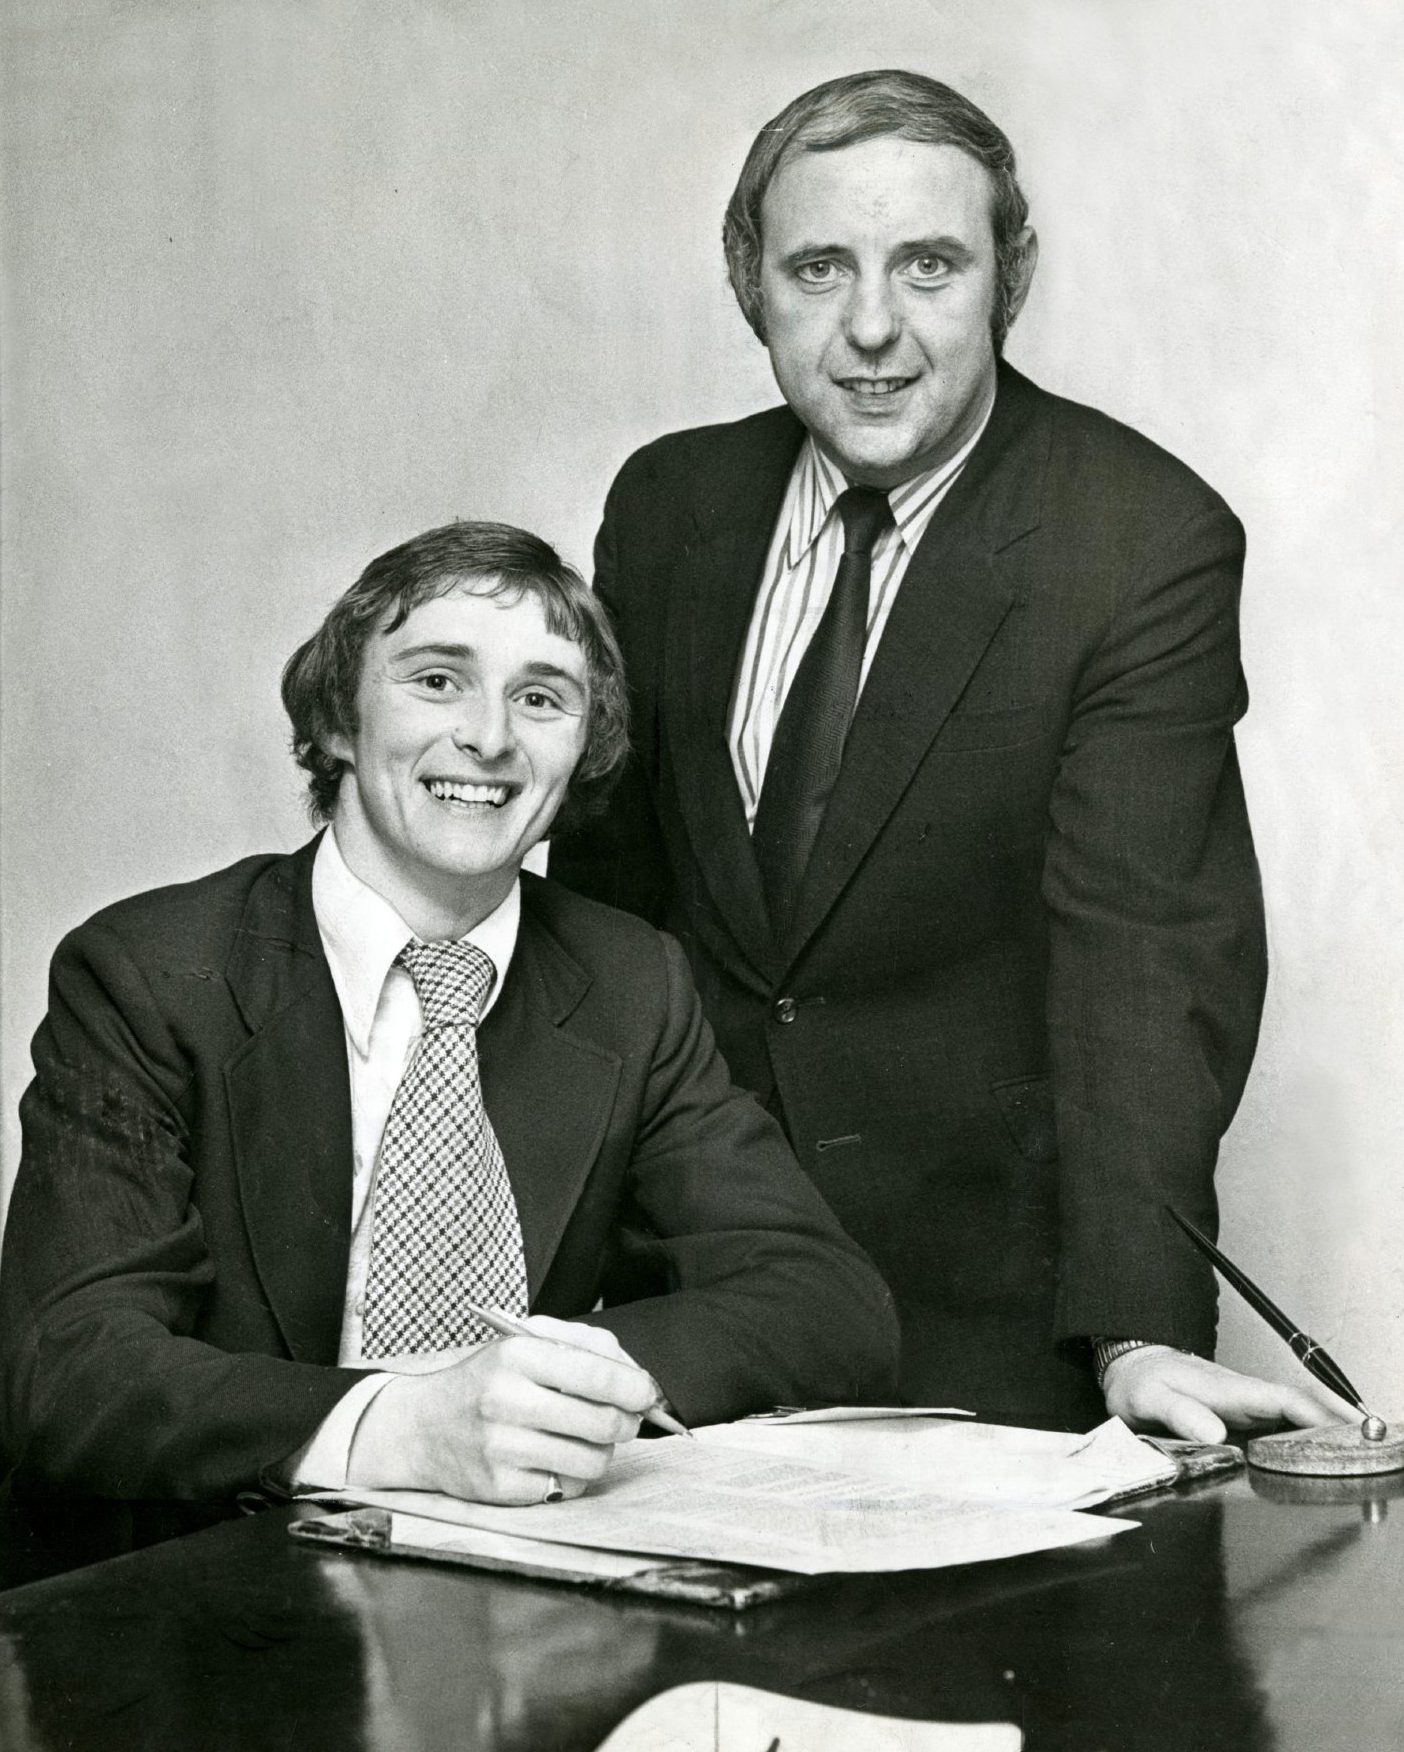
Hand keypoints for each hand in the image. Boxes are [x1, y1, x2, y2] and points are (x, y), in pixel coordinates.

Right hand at [347, 1324, 656, 1502]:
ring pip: (592, 1460)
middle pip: (604, 1423)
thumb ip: (587, 1348)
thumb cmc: (489, 1379)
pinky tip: (552, 1457)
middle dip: (626, 1422)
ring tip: (584, 1437)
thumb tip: (639, 1382)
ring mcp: (501, 1448)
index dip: (636, 1388)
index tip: (647, 1394)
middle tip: (623, 1419)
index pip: (597, 1375)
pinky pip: (566, 1487)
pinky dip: (571, 1474)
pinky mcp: (499, 1488)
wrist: (422, 1426)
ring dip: (601, 1451)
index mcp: (517, 1354)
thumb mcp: (528, 1342)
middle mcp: (506, 1400)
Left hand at [1101, 1344, 1356, 1442]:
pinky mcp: (1239, 1417)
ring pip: (1293, 1417)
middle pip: (1299, 1408)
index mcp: (1228, 1390)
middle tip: (1365, 1450)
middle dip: (1334, 1425)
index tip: (1346, 1430)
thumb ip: (1182, 1414)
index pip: (1282, 1399)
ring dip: (1323, 1432)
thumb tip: (1218, 1435)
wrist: (1131, 1369)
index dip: (1317, 1414)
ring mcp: (1244, 1407)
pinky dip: (1303, 1436)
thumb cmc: (1141, 1383)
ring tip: (1352, 1456)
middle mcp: (1243, 1397)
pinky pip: (1278, 1426)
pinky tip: (1317, 1454)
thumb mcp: (1152, 1398)